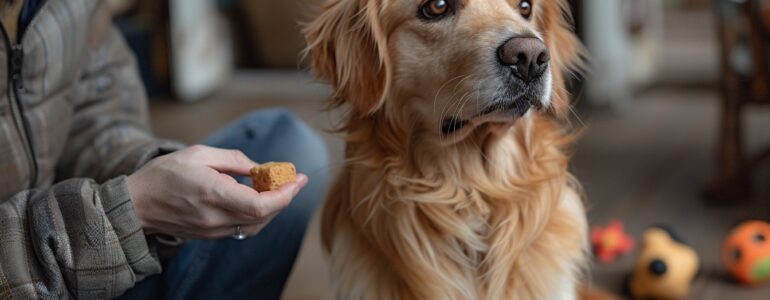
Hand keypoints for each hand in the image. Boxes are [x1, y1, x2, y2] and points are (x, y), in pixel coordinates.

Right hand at [126, 145, 307, 238]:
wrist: (135, 204)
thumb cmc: (164, 174)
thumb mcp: (199, 153)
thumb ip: (234, 160)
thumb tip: (261, 168)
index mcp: (213, 194)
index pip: (261, 205)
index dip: (285, 195)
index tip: (299, 180)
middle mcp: (216, 218)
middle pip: (264, 216)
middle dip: (285, 197)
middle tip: (295, 179)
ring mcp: (213, 231)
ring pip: (256, 224)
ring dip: (273, 207)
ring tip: (277, 186)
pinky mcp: (210, 235)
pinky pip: (243, 227)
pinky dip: (257, 213)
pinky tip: (258, 197)